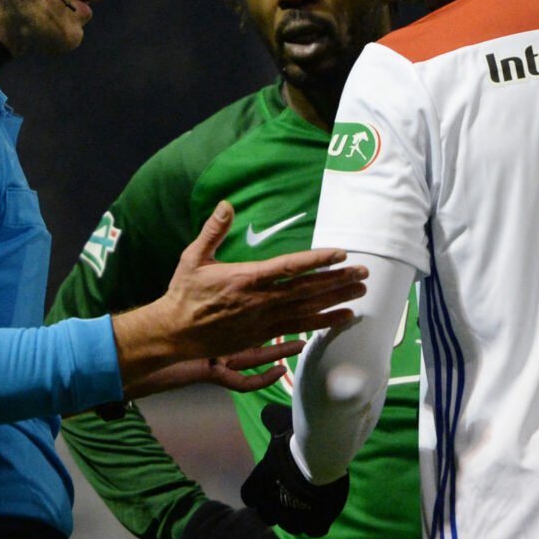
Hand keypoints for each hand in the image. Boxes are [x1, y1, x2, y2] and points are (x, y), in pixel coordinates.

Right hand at [113, 202, 365, 389]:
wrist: (175, 333)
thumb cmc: (184, 293)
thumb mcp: (194, 257)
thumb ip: (213, 230)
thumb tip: (227, 204)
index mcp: (246, 277)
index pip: (289, 267)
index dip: (317, 259)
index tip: (340, 253)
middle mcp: (260, 300)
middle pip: (307, 289)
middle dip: (338, 280)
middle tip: (364, 274)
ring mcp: (264, 320)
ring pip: (308, 309)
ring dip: (336, 300)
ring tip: (360, 294)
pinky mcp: (264, 334)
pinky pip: (300, 327)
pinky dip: (323, 322)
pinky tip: (342, 318)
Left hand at [241, 404, 347, 536]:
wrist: (321, 455)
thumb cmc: (295, 438)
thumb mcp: (280, 421)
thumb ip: (271, 418)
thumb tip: (267, 411)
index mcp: (260, 484)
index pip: (248, 496)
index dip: (256, 492)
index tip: (266, 484)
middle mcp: (274, 504)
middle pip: (266, 516)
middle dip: (273, 508)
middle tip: (286, 494)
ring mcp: (297, 516)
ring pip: (290, 526)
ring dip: (295, 518)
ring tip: (305, 504)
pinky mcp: (318, 522)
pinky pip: (314, 531)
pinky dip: (316, 524)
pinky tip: (321, 512)